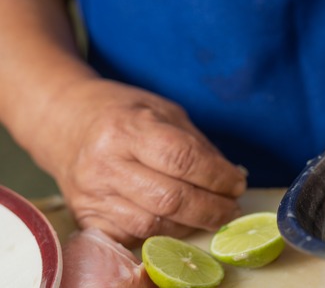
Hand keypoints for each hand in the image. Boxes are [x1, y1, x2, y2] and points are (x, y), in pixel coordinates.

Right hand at [37, 79, 246, 245]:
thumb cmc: (121, 112)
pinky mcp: (85, 216)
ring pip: (153, 224)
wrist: (64, 122)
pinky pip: (132, 236)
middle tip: (231, 208)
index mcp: (127, 129)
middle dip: (212, 208)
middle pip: (170, 198)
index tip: (237, 184)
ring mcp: (92, 194)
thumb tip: (231, 177)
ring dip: (190, 225)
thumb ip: (197, 144)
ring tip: (211, 215)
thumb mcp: (163, 111)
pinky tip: (178, 221)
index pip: (182, 158)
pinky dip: (162, 233)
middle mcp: (105, 163)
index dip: (218, 176)